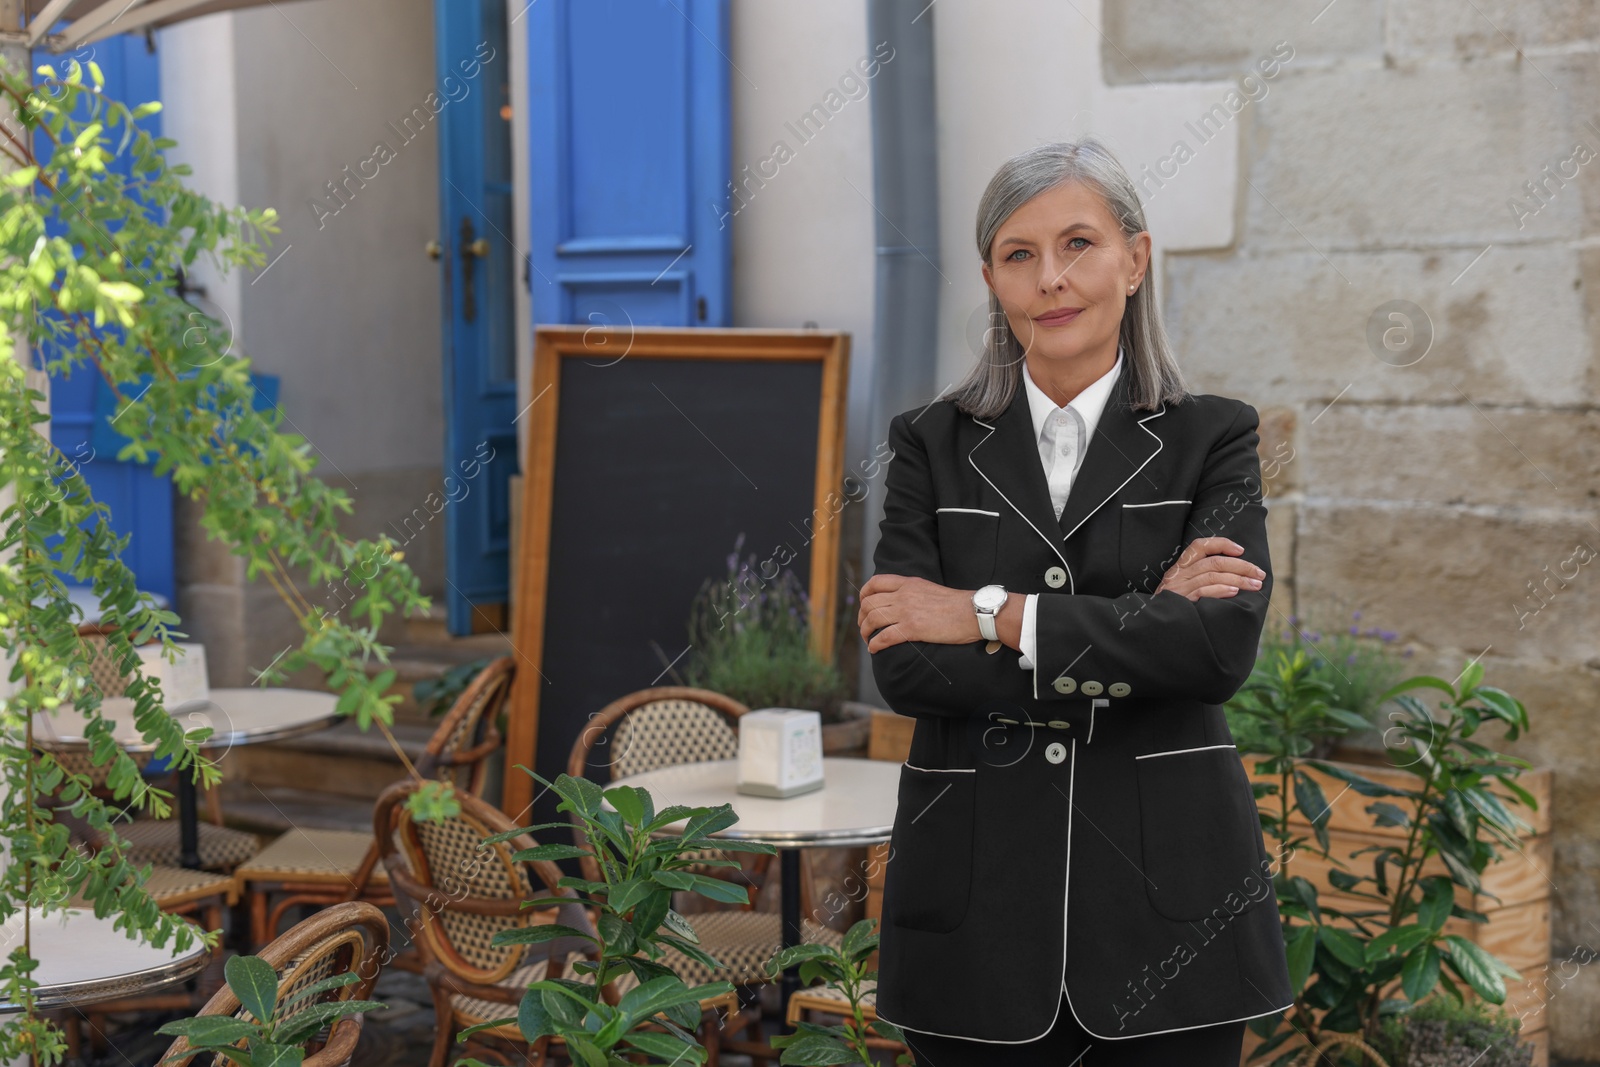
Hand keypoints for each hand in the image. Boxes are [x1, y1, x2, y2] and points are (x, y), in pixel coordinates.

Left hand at [857, 574, 981, 652]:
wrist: (973, 612)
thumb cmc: (956, 604)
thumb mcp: (929, 588)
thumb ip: (912, 591)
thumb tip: (899, 601)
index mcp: (908, 583)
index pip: (875, 583)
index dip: (864, 594)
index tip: (863, 605)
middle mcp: (904, 595)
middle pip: (869, 603)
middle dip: (861, 617)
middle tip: (864, 627)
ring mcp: (906, 611)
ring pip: (872, 620)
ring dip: (865, 632)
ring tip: (868, 640)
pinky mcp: (912, 629)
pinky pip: (884, 638)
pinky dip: (874, 645)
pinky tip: (874, 650)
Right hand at [1155, 537, 1264, 600]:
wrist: (1154, 628)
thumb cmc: (1174, 608)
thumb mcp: (1183, 588)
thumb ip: (1201, 579)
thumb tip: (1234, 576)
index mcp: (1180, 567)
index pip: (1200, 546)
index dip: (1222, 544)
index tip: (1241, 550)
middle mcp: (1179, 574)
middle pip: (1214, 562)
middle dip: (1242, 566)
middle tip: (1259, 574)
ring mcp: (1179, 588)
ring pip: (1212, 575)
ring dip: (1238, 579)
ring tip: (1255, 585)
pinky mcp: (1180, 602)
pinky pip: (1203, 591)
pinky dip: (1221, 590)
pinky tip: (1235, 592)